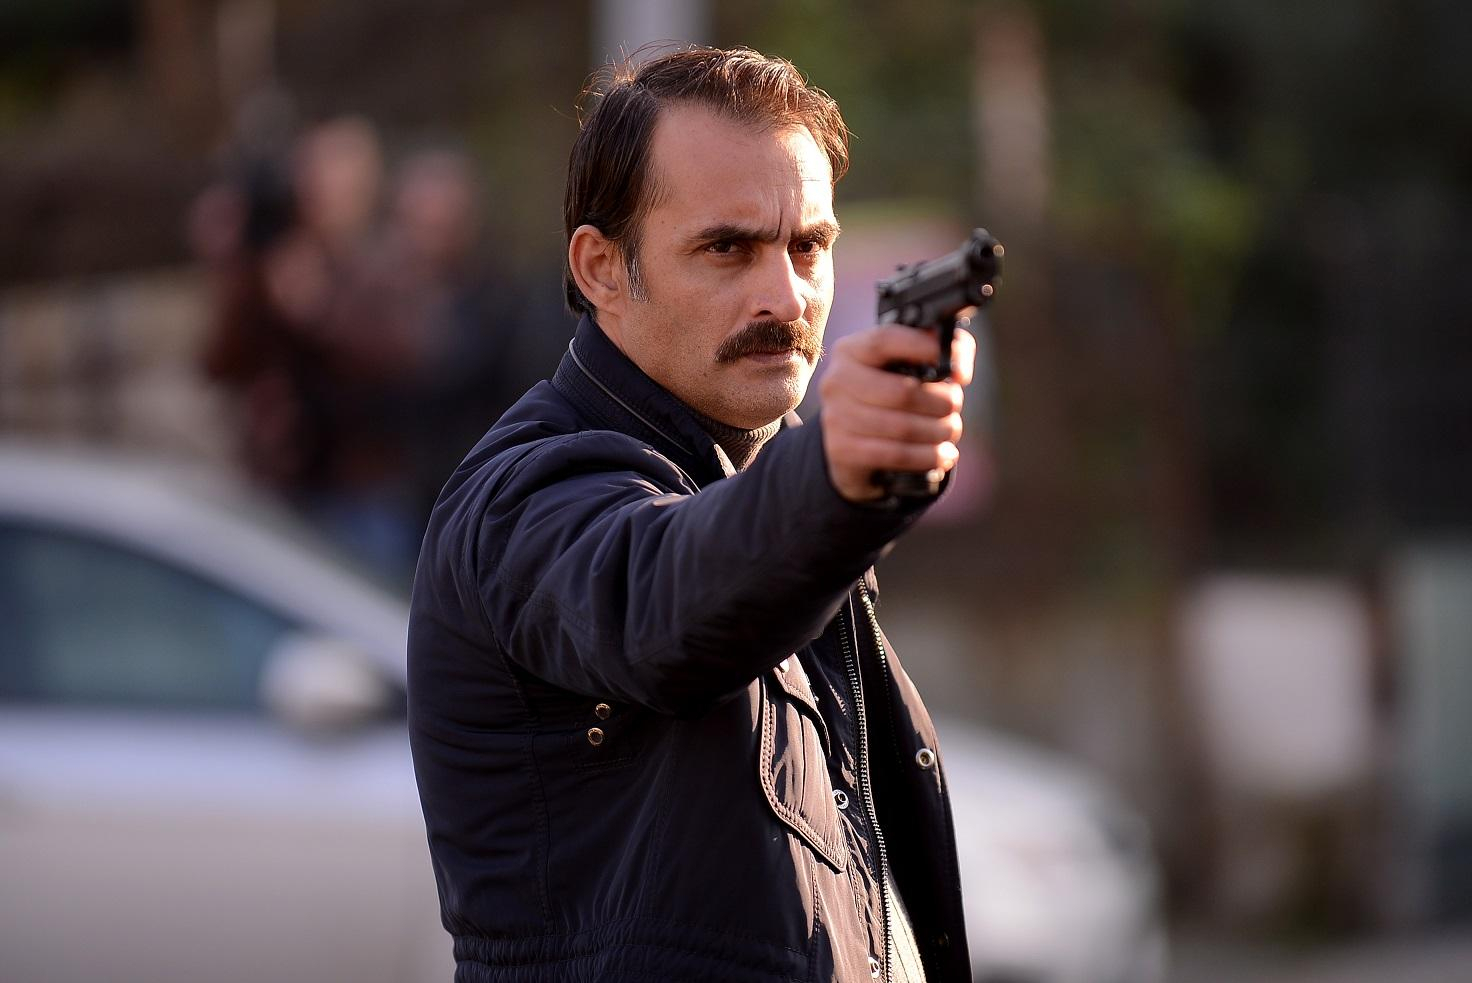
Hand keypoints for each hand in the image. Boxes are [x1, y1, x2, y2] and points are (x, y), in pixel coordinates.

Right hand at [818, 322, 975, 502]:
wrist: (852, 443)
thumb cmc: (889, 394)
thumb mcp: (907, 364)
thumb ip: (940, 349)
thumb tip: (958, 370)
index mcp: (851, 351)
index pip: (884, 340)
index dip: (922, 348)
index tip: (953, 365)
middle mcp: (837, 381)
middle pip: (903, 393)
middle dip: (942, 402)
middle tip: (954, 407)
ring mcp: (836, 418)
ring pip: (903, 428)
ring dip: (939, 432)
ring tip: (950, 431)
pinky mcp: (842, 451)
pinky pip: (897, 455)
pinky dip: (929, 457)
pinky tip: (943, 454)